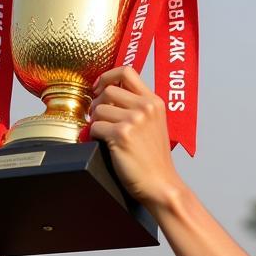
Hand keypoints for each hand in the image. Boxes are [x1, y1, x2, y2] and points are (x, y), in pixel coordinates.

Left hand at [89, 66, 182, 208]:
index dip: (107, 76)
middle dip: (98, 104)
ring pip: (98, 109)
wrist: (161, 184)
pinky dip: (94, 136)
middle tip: (99, 118)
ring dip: (96, 122)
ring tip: (105, 135)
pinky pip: (95, 127)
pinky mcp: (121, 135)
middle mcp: (145, 107)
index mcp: (154, 102)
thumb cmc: (155, 160)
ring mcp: (134, 120)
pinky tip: (104, 144)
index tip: (99, 88)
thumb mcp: (155, 125)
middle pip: (108, 90)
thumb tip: (108, 95)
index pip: (126, 71)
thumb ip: (138, 107)